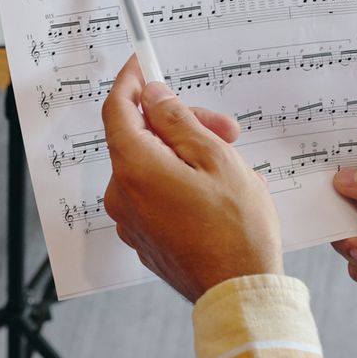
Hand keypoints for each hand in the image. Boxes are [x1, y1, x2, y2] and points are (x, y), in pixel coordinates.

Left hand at [99, 55, 279, 301]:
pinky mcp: (144, 238)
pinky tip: (212, 189)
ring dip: (183, 154)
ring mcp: (130, 220)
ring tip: (228, 163)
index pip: (117, 109)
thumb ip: (178, 122)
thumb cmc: (236, 230)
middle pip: (140, 138)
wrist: (239, 292)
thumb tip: (153, 96)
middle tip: (225, 128)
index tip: (143, 64)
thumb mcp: (215, 159)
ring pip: (149, 166)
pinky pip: (153, 194)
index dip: (131, 83)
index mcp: (135, 168)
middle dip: (179, 124)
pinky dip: (176, 180)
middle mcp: (122, 194)